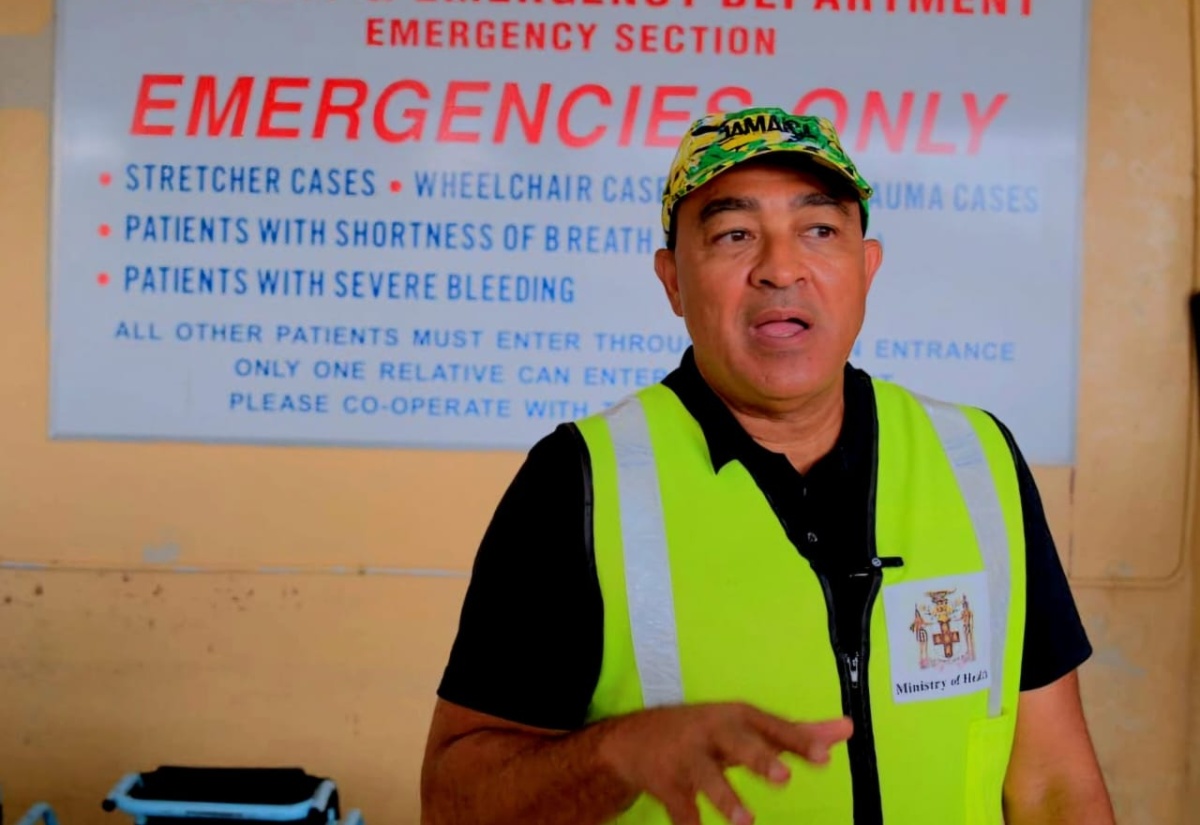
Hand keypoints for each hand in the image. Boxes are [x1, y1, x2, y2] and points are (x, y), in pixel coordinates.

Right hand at [598, 702, 852, 824]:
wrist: (634, 740)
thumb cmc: (707, 732)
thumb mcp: (746, 727)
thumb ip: (796, 733)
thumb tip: (848, 729)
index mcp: (737, 718)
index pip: (772, 727)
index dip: (797, 741)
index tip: (824, 755)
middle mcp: (712, 732)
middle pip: (738, 744)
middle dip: (758, 758)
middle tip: (783, 778)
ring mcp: (686, 758)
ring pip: (707, 778)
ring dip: (726, 799)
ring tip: (746, 821)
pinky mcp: (665, 784)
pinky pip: (681, 810)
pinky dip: (689, 824)